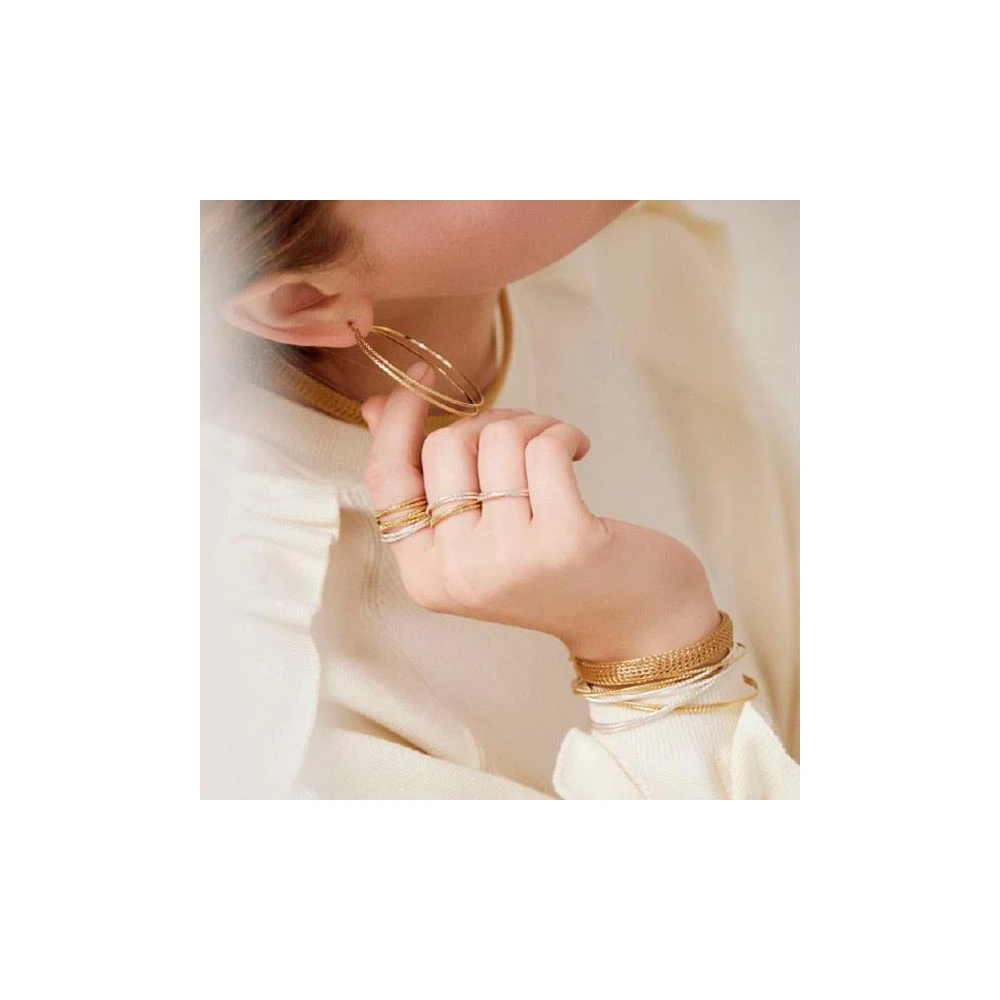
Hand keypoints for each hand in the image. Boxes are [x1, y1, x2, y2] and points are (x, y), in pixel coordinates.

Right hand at [361, 363, 718, 659]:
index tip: (422, 376)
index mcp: (426, 575)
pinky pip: (544, 448)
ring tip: (557, 448)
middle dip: (488, 423)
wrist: (633, 619)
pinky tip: (580, 450)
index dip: (400, 418)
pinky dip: (563, 433)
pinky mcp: (563, 540)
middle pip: (445, 446)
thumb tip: (374, 407)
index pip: (387, 477)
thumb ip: (425, 479)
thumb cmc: (550, 566)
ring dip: (532, 425)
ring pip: (497, 440)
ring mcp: (509, 560)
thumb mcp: (476, 533)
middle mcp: (460, 573)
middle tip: (526, 438)